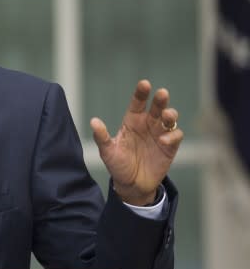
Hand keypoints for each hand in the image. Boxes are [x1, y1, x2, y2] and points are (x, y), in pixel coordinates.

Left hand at [90, 80, 183, 205]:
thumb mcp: (107, 151)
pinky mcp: (170, 146)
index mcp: (132, 121)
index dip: (141, 93)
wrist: (131, 185)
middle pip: (156, 107)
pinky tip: (164, 141)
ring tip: (166, 116)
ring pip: (169, 118)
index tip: (144, 84)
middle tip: (162, 94)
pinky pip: (176, 135)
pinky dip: (172, 135)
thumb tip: (93, 121)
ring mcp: (159, 134)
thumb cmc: (117, 165)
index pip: (137, 103)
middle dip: (160, 99)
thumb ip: (101, 137)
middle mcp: (147, 124)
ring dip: (170, 114)